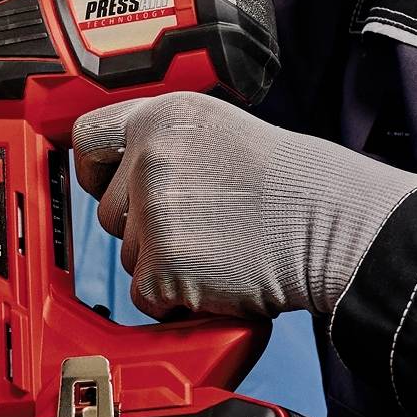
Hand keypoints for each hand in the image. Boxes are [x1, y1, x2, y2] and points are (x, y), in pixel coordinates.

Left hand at [70, 91, 416, 320]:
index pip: (88, 137)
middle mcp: (149, 158)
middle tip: (198, 225)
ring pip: (128, 255)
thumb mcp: (219, 130)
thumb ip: (167, 141)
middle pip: (109, 210)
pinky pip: (145, 296)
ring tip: (217, 245)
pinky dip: (176, 299)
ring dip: (163, 262)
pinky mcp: (162, 267)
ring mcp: (153, 212)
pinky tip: (216, 275)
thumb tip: (127, 164)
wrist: (328, 224)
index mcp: (161, 116)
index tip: (103, 183)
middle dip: (142, 226)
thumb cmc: (290, 184)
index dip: (95, 169)